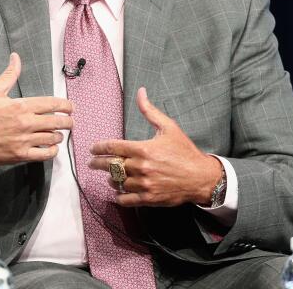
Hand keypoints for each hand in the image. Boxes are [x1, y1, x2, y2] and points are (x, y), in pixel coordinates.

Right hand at [0, 53, 73, 173]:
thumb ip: (10, 75)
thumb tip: (15, 57)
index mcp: (21, 106)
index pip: (54, 104)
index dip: (67, 106)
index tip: (70, 107)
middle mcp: (25, 123)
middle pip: (59, 122)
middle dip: (68, 121)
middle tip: (69, 121)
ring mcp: (24, 141)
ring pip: (54, 138)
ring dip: (60, 135)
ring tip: (58, 134)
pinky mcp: (20, 155)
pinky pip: (45, 154)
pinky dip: (53, 151)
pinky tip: (51, 147)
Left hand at [89, 87, 221, 206]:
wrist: (201, 176)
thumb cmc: (185, 151)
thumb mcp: (169, 127)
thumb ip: (150, 111)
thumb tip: (140, 93)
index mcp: (143, 149)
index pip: (113, 147)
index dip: (99, 147)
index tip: (93, 149)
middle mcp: (141, 167)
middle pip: (110, 165)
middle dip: (97, 163)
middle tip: (91, 163)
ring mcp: (144, 184)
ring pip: (117, 182)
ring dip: (110, 178)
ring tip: (108, 176)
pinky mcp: (149, 198)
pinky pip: (126, 199)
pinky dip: (119, 197)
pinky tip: (117, 193)